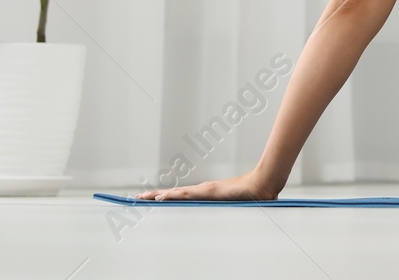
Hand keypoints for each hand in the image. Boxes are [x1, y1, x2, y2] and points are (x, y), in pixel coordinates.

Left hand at [136, 168, 281, 201]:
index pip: (182, 196)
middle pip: (173, 193)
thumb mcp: (236, 206)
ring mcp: (203, 190)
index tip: (153, 199)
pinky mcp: (206, 191)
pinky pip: (184, 195)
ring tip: (142, 198)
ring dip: (157, 196)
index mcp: (206, 194)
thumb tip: (237, 212)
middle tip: (137, 198)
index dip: (166, 197)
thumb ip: (233, 208)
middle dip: (154, 195)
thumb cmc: (251, 196)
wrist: (261, 186)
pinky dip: (170, 196)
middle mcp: (202, 190)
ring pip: (175, 193)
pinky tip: (159, 198)